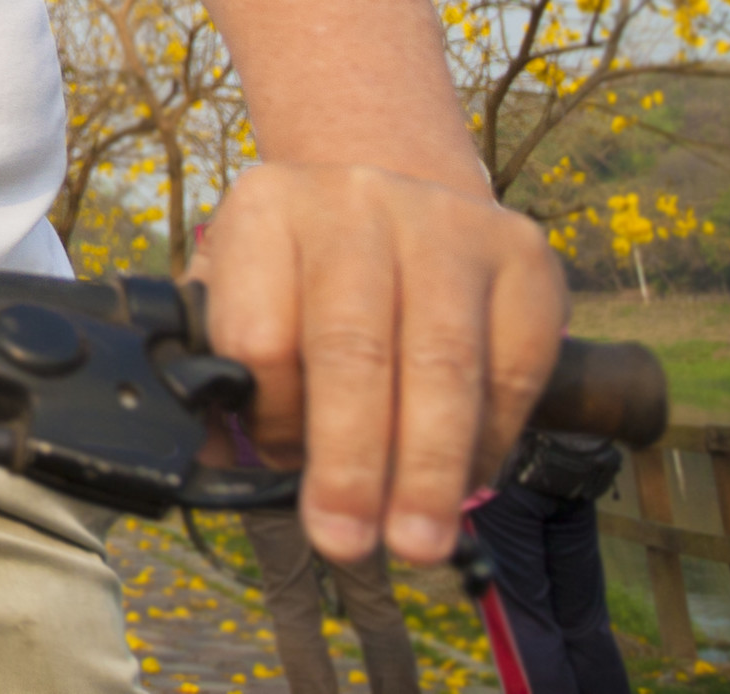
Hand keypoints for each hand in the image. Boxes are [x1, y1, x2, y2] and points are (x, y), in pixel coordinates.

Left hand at [191, 160, 565, 564]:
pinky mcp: (523, 254)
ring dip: (428, 471)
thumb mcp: (244, 289)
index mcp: (267, 209)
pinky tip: (465, 482)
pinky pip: (513, 368)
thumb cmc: (307, 269)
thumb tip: (206, 457)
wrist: (394, 187)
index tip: (274, 466)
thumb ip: (222, 366)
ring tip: (417, 542)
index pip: (260, 333)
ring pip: (441, 366)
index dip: (269, 415)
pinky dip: (490, 441)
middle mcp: (354, 203)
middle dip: (351, 462)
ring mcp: (446, 222)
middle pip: (353, 351)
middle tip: (347, 542)